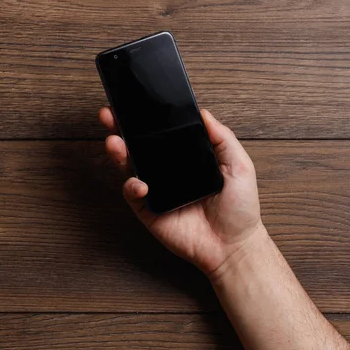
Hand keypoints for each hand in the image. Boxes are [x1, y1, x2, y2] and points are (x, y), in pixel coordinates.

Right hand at [99, 107, 263, 276]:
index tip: (136, 104)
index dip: (147, 119)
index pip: (162, 134)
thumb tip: (204, 113)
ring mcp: (157, 190)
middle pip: (139, 146)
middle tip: (110, 114)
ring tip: (114, 141)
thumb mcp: (238, 165)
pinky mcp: (149, 211)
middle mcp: (168, 171)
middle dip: (121, 128)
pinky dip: (132, 186)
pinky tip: (140, 183)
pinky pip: (133, 194)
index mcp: (186, 158)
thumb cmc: (239, 208)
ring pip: (130, 167)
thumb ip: (223, 138)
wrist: (233, 244)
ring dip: (118, 152)